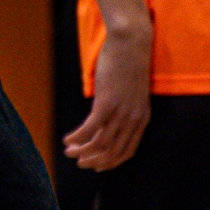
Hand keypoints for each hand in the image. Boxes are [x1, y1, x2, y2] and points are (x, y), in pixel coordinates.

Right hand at [64, 21, 151, 170]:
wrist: (131, 43)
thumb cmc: (129, 62)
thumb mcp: (130, 90)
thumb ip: (124, 106)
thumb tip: (108, 115)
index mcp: (142, 118)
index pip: (128, 151)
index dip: (111, 162)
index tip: (97, 166)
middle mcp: (133, 120)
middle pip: (114, 152)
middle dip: (95, 161)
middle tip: (79, 163)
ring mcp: (121, 112)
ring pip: (101, 144)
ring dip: (83, 151)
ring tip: (69, 152)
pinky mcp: (106, 103)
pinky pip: (90, 128)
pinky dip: (78, 137)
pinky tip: (67, 139)